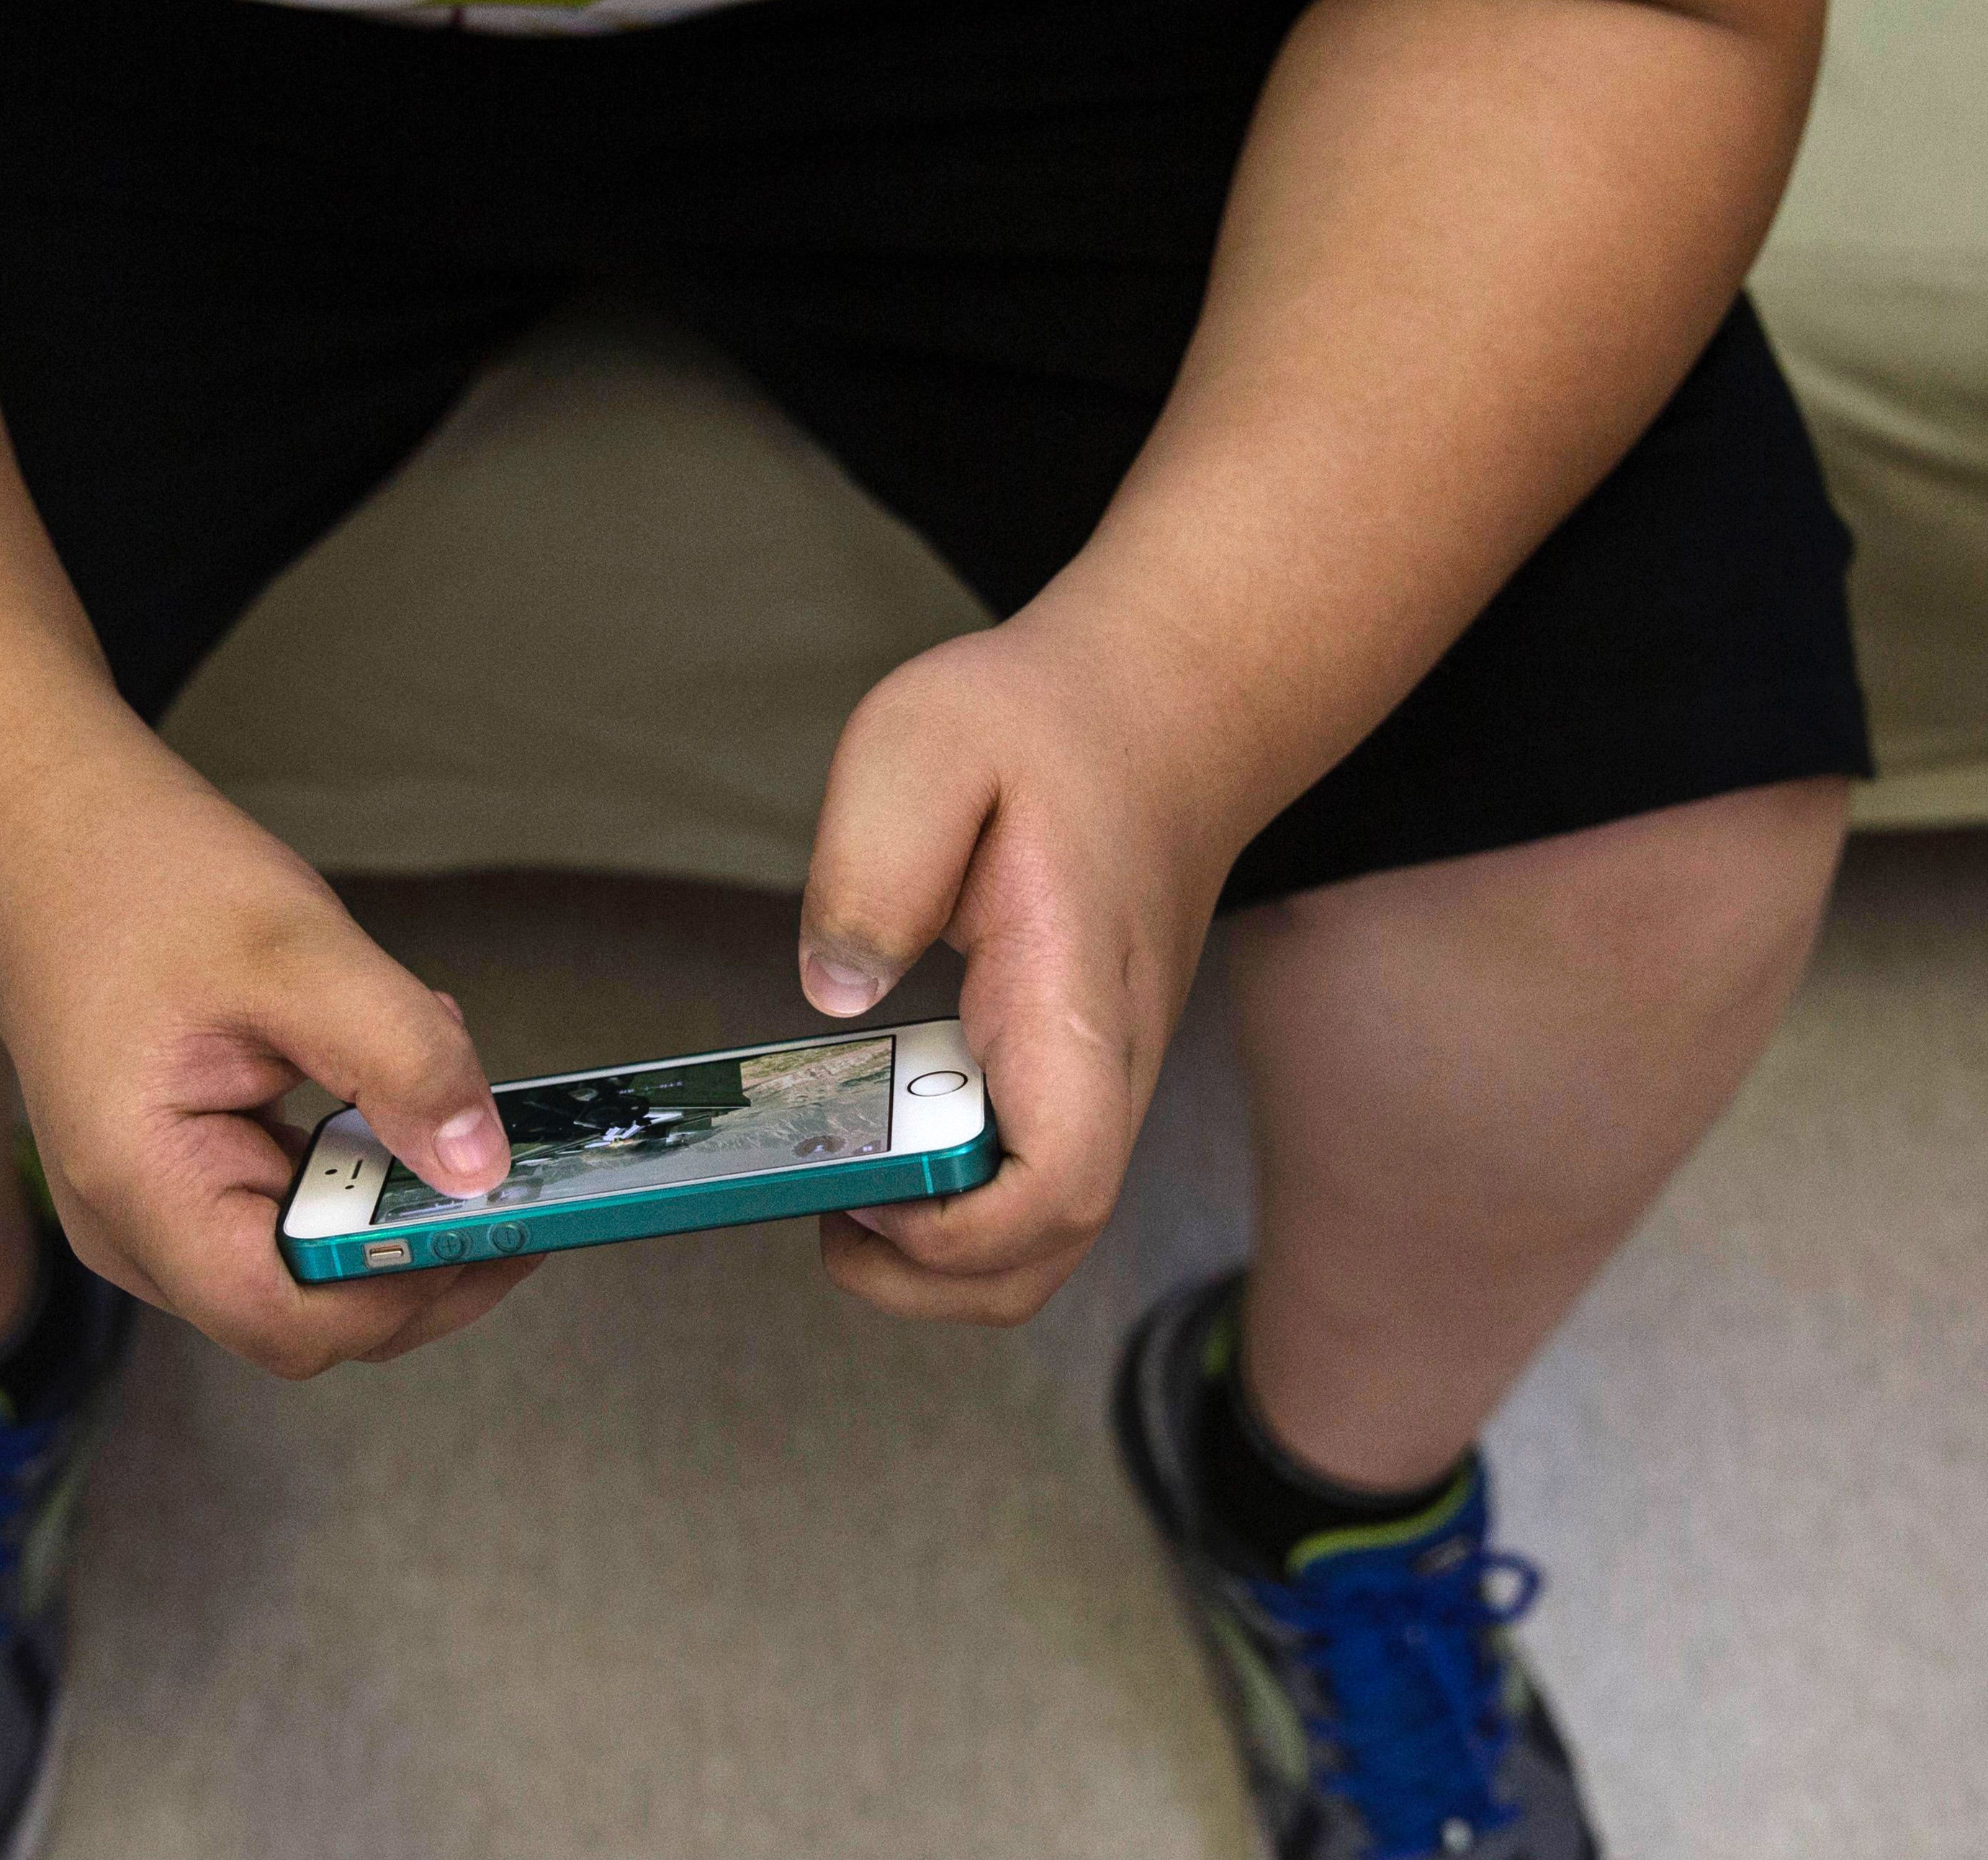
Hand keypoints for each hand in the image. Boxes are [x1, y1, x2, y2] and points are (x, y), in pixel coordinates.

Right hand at [0, 747, 538, 1378]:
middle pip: (313, 1304)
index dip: (405, 1292)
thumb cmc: (137, 881)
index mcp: (143, 1191)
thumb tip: (482, 1167)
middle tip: (516, 1165)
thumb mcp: (294, 951)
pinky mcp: (191, 1172)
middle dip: (421, 1240)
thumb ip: (398, 1060)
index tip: (498, 1227)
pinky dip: (365, 1155)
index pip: (290, 1321)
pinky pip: (300, 1202)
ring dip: (399, 1191)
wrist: (40, 838)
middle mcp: (143, 1228)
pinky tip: (394, 1071)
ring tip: (442, 1079)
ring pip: (316, 1255)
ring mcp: (163, 1207)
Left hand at [797, 619, 1239, 1323]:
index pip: (1057, 1185)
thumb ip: (870, 865)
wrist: (1163, 707)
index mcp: (1070, 1000)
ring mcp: (1096, 1078)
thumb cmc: (1046, 722)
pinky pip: (1025, 1181)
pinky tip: (878, 1131)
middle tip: (824, 1214)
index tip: (863, 1193)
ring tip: (841, 1186)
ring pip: (1043, 1235)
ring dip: (940, 1253)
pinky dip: (952, 1198)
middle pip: (1048, 1252)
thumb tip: (834, 991)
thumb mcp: (924, 742)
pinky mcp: (1072, 1070)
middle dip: (930, 1280)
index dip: (957, 1233)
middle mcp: (1102, 1065)